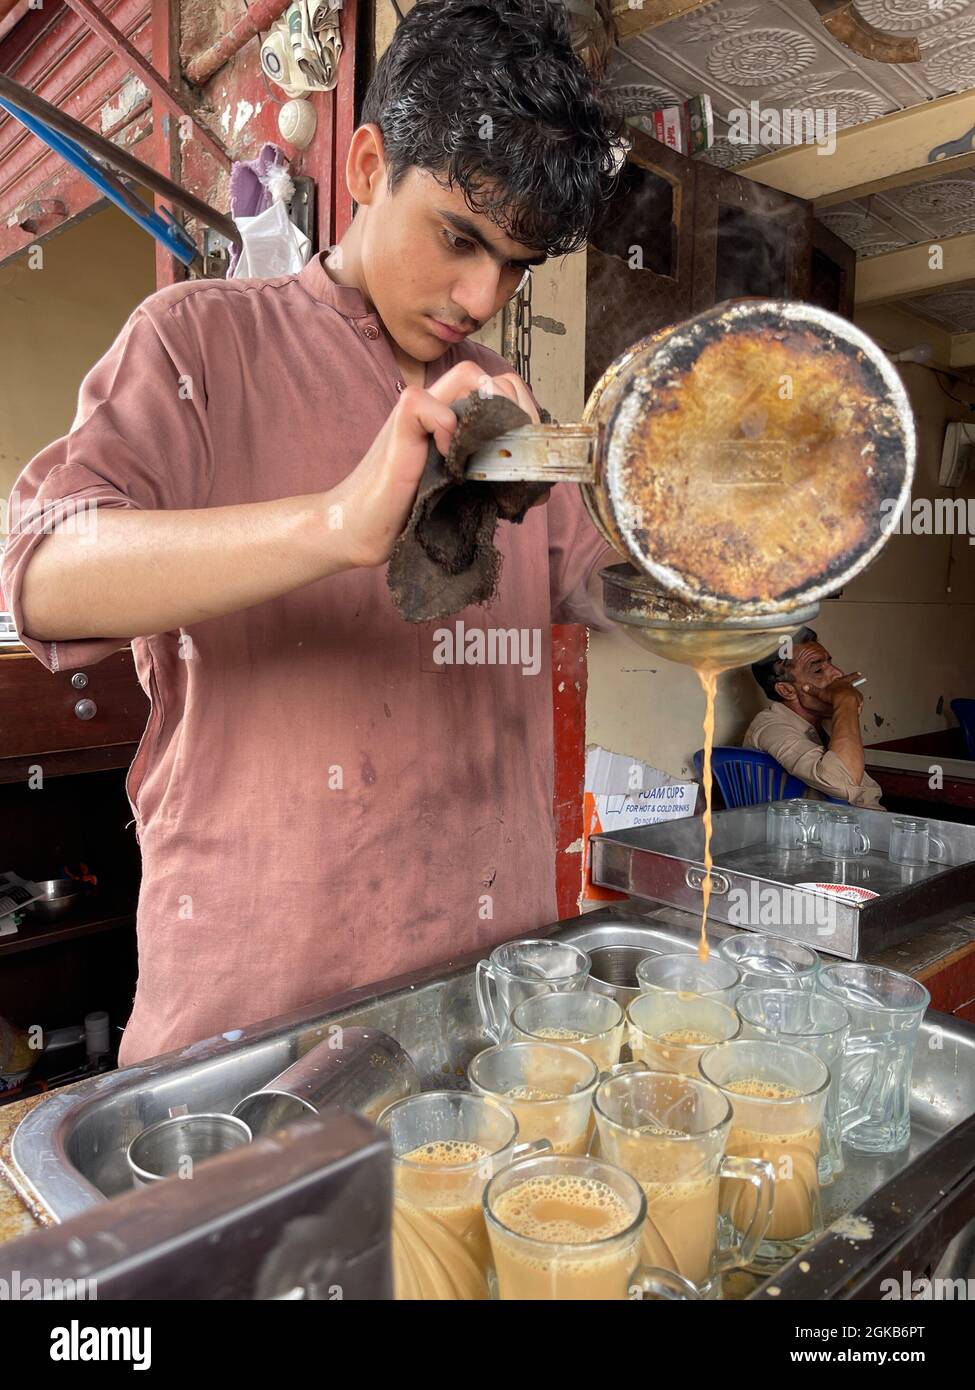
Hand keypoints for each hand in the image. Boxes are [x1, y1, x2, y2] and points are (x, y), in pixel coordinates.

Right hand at [328, 363, 540, 568]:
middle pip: (489, 373)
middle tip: (521, 445)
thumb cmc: (409, 512)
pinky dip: (445, 425)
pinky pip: (424, 403)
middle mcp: (437, 410)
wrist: (361, 528)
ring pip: (464, 374)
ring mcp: (416, 415)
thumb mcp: (463, 495)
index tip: (533, 443)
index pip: (498, 386)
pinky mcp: (398, 429)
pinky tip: (449, 457)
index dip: (522, 406)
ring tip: (491, 446)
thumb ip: (492, 482)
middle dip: (517, 403)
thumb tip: (539, 492)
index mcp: (453, 421)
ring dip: (490, 405)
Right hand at [804, 672, 863, 710]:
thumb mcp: (821, 693)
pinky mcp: (857, 701)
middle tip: (852, 691)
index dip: (854, 675)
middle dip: (851, 689)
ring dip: (853, 697)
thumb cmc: (834, 697)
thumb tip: (805, 687)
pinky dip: (856, 705)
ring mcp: (854, 694)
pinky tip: (853, 708)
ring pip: (855, 695)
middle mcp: (849, 687)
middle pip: (852, 686)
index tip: (859, 674)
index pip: (849, 677)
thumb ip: (813, 690)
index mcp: (841, 683)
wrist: (844, 703)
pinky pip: (858, 703)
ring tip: (850, 702)